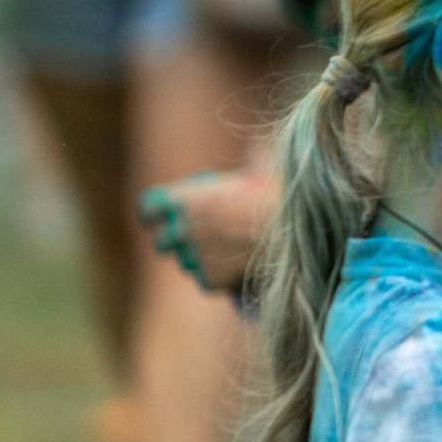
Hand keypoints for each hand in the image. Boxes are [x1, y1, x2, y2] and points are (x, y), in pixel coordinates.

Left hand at [138, 170, 272, 293]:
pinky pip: (205, 279)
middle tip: (193, 240)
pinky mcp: (207, 279)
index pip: (148, 208)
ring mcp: (193, 256)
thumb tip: (238, 163)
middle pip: (162, 242)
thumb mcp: (249, 179)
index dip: (152, 214)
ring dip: (199, 259)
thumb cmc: (276, 203)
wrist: (293, 237)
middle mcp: (182, 229)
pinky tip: (239, 266)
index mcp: (187, 199)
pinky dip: (218, 276)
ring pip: (185, 262)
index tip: (155, 219)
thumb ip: (225, 182)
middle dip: (174, 242)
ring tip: (228, 252)